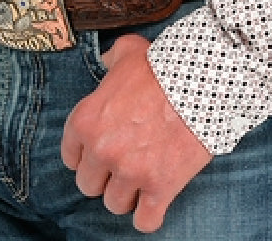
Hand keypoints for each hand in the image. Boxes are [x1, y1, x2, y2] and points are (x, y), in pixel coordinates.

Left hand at [61, 33, 212, 232]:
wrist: (201, 78)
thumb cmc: (162, 64)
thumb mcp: (128, 50)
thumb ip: (110, 57)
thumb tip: (106, 59)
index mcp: (86, 120)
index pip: (70, 156)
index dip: (86, 155)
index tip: (100, 152)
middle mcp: (103, 150)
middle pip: (89, 185)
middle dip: (104, 176)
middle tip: (123, 164)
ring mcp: (131, 171)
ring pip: (114, 204)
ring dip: (127, 195)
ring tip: (141, 179)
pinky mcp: (160, 187)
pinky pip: (145, 221)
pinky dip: (148, 216)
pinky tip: (154, 202)